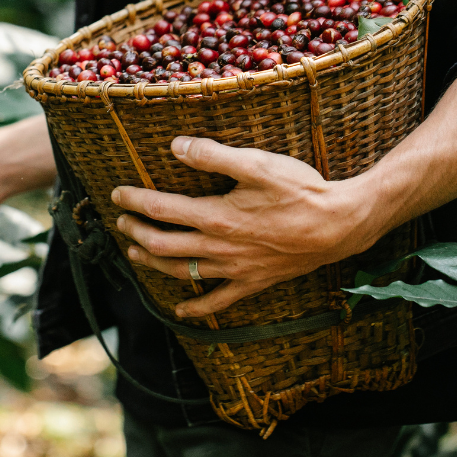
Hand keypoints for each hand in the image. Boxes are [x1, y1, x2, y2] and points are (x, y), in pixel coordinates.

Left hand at [112, 136, 374, 317]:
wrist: (340, 225)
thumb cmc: (300, 191)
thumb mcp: (257, 163)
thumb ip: (213, 155)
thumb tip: (176, 145)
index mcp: (216, 216)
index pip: (162, 209)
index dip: (135, 202)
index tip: (117, 194)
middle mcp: (220, 247)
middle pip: (163, 244)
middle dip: (136, 233)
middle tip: (120, 223)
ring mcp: (236, 269)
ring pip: (183, 271)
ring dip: (154, 263)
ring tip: (135, 254)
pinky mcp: (254, 282)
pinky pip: (218, 302)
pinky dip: (196, 308)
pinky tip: (180, 310)